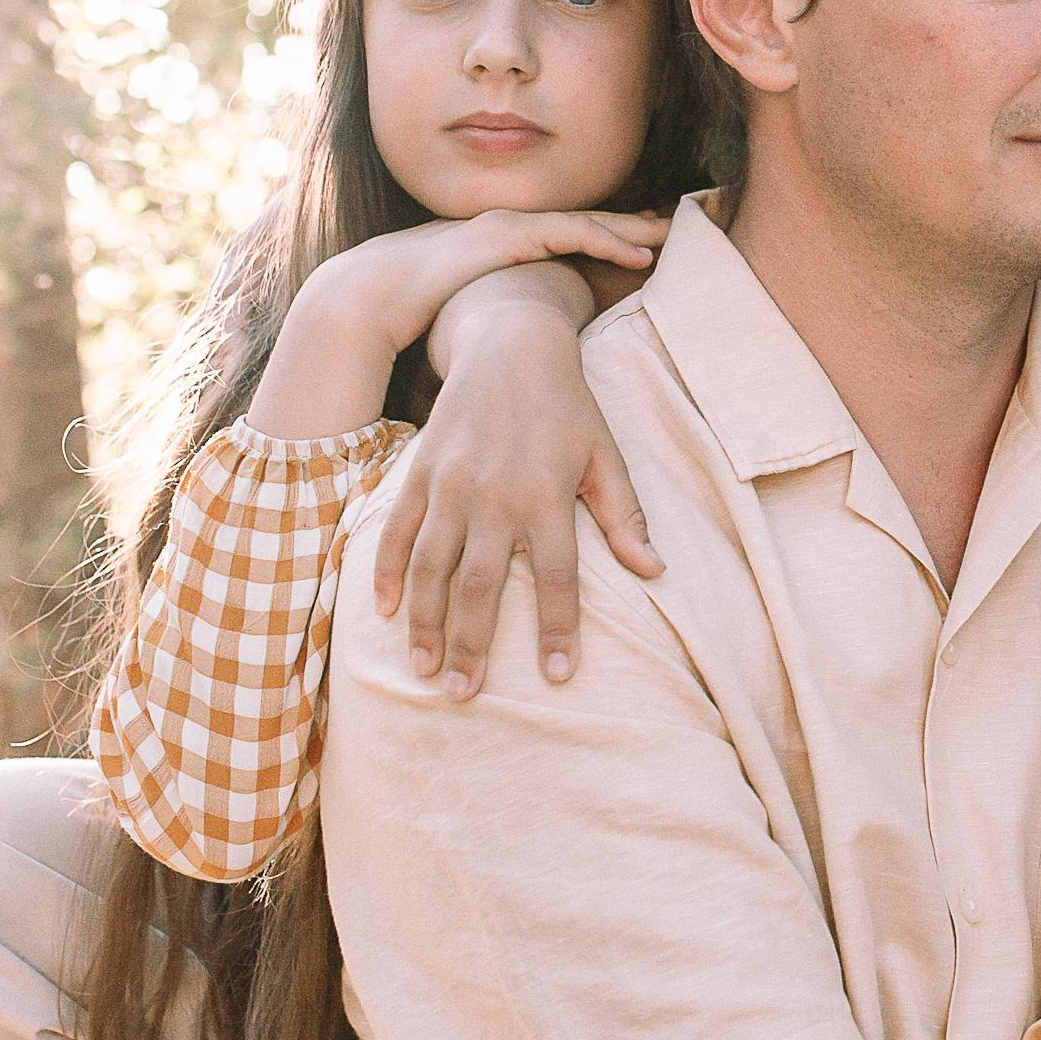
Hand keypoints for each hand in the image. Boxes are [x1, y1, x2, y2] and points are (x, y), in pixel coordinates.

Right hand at [326, 207, 667, 366]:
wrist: (375, 293)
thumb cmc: (420, 309)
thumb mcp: (476, 309)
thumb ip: (506, 315)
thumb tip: (530, 348)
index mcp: (512, 246)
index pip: (574, 238)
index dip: (614, 239)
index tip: (651, 247)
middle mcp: (517, 229)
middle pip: (591, 224)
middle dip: (635, 226)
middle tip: (678, 231)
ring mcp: (514, 227)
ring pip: (589, 223)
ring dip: (633, 229)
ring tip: (670, 238)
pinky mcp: (509, 234)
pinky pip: (571, 234)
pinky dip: (608, 240)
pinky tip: (639, 254)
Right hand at [373, 296, 660, 694]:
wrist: (511, 344)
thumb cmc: (568, 406)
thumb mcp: (606, 456)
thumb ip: (625, 516)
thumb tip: (654, 572)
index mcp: (546, 495)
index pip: (556, 577)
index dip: (558, 628)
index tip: (560, 675)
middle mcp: (495, 495)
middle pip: (481, 585)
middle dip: (473, 645)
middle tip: (464, 695)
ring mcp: (451, 484)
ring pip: (432, 567)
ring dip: (427, 623)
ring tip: (426, 671)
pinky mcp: (420, 472)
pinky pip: (398, 532)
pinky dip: (389, 573)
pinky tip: (385, 613)